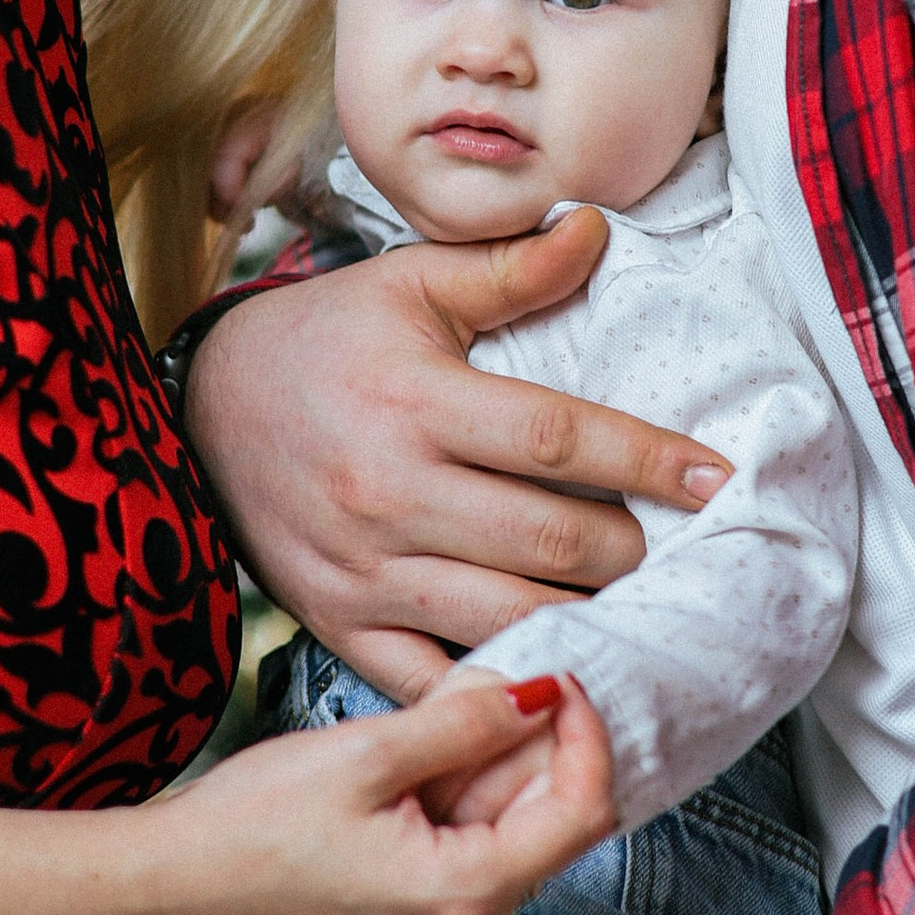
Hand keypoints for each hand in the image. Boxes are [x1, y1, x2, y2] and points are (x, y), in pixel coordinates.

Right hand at [139, 673, 615, 914]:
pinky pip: (463, 868)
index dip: (585, 737)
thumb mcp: (367, 751)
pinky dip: (455, 813)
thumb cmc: (252, 820)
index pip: (578, 814)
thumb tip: (544, 693)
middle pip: (543, 831)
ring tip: (427, 730)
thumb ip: (466, 723)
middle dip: (527, 752)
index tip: (560, 679)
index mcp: (461, 897)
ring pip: (503, 845)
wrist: (170, 885)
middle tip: (478, 690)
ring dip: (485, 779)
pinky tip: (408, 776)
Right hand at [184, 221, 731, 700]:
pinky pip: (435, 679)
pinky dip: (502, 684)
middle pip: (546, 539)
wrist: (198, 411)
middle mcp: (387, 491)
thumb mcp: (409, 288)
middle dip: (630, 548)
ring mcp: (362, 570)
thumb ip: (508, 269)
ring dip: (585, 616)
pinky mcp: (339, 625)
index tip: (716, 476)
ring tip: (634, 602)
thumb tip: (596, 229)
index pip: (555, 437)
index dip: (646, 458)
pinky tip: (558, 669)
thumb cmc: (323, 341)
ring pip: (505, 616)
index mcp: (413, 401)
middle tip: (673, 542)